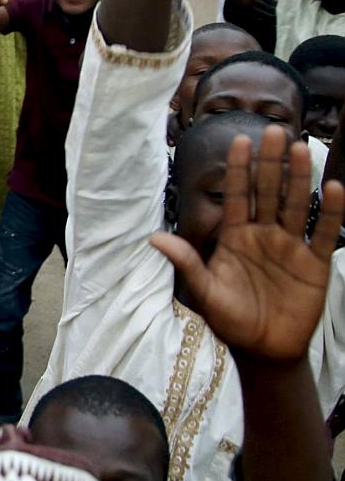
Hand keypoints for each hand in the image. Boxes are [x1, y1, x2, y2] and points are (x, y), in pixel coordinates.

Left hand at [150, 127, 344, 363]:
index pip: (236, 195)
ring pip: (296, 205)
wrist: (262, 349)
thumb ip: (186, 262)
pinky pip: (323, 233)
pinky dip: (329, 212)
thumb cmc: (230, 319)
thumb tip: (153, 238)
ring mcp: (290, 246)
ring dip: (298, 178)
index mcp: (235, 236)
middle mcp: (263, 234)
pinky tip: (332, 188)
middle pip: (268, 192)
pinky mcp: (314, 263)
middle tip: (274, 131)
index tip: (239, 140)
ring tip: (299, 149)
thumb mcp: (204, 291)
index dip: (238, 169)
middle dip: (270, 162)